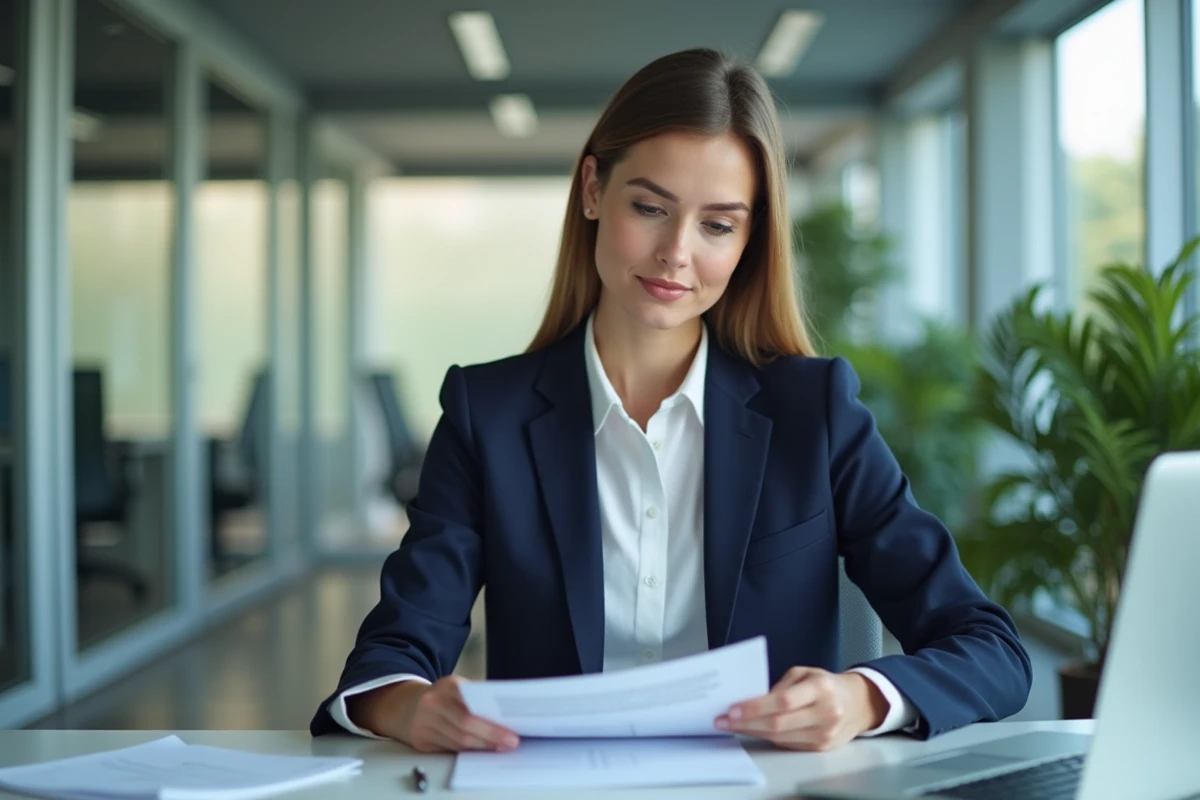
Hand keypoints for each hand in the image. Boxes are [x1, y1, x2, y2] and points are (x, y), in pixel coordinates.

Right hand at [352, 676, 519, 752]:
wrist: (408, 705)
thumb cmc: (443, 697)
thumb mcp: (458, 688)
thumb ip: (477, 697)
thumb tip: (505, 714)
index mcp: (448, 685)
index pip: (472, 708)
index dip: (492, 725)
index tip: (511, 732)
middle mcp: (433, 703)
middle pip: (465, 727)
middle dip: (491, 738)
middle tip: (510, 743)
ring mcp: (424, 722)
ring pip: (458, 741)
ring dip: (482, 747)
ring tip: (500, 748)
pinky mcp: (421, 740)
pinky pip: (449, 749)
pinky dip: (468, 751)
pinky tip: (481, 750)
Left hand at [714, 667, 887, 750]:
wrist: (857, 703)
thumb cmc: (825, 684)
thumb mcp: (804, 673)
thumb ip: (780, 686)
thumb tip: (750, 700)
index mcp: (821, 688)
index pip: (783, 701)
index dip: (755, 707)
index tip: (732, 709)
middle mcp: (825, 712)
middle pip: (779, 724)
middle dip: (746, 723)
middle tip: (723, 721)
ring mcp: (824, 733)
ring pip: (780, 737)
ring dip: (752, 732)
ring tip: (731, 726)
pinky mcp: (821, 747)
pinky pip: (787, 743)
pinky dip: (766, 737)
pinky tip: (751, 730)